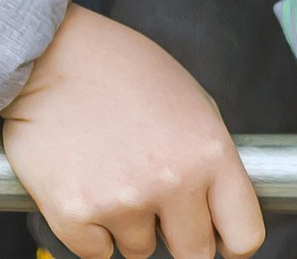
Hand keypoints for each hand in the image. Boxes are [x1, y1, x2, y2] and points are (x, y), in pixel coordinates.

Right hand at [1, 5, 262, 258]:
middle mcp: (170, 182)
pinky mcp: (74, 218)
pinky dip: (93, 228)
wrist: (51, 57)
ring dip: (131, 224)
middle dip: (180, 235)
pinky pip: (97, 252)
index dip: (232, 243)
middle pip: (194, 254)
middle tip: (159, 201)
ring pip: (140, 250)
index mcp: (207, 150)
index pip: (244, 235)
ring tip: (114, 169)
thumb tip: (219, 211)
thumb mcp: (189, 100)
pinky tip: (87, 180)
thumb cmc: (122, 70)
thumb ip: (209, 159)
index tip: (221, 240)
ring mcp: (121, 203)